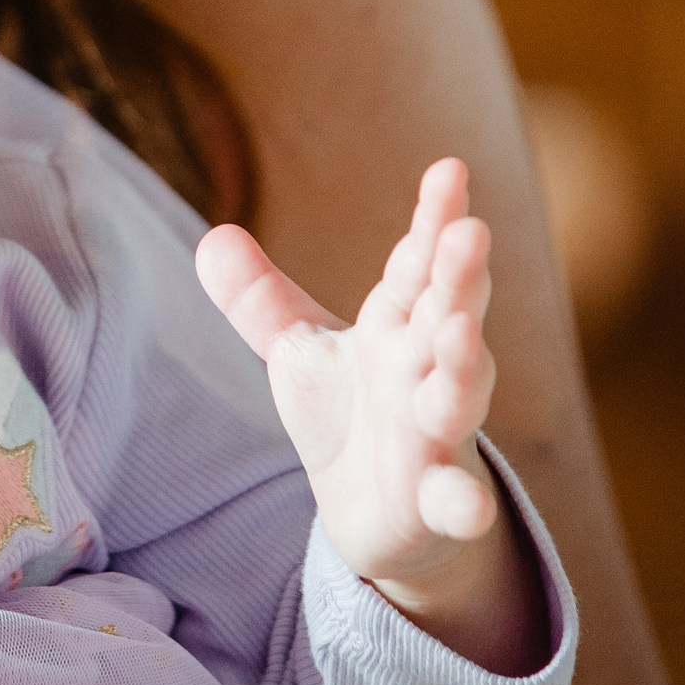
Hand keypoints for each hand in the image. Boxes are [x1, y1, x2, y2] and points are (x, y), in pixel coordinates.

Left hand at [197, 160, 547, 674]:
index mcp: (394, 325)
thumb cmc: (348, 414)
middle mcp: (423, 369)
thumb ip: (260, 299)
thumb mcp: (299, 351)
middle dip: (459, 275)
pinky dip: (464, 504)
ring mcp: (435, 434)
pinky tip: (471, 508)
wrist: (371, 514)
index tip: (449, 170)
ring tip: (459, 331)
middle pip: (446, 314)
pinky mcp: (434, 500)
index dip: (433, 218)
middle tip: (470, 230)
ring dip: (463, 366)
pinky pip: (454, 500)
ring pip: (457, 396)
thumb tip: (213, 236)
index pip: (414, 264)